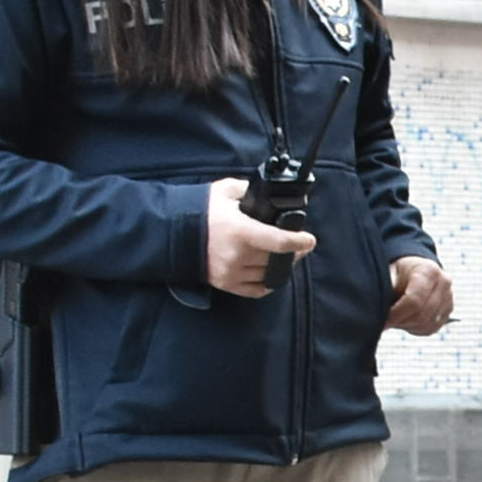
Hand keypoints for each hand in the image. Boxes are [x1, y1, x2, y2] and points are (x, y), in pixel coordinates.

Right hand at [206, 178, 314, 297]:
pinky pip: (255, 290)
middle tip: (299, 244)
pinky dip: (267, 283)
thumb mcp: (225, 191)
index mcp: (240, 230)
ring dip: (281, 266)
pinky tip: (271, 273)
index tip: (310, 239)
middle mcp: (237, 254)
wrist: (171, 232)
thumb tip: (267, 194)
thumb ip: (248, 191)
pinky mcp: (226, 284)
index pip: (279, 241)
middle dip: (293, 252)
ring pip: (268, 274)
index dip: (299, 242)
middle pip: (276, 259)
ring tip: (285, 256)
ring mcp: (231, 272)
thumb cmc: (199, 210)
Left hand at [386, 256, 455, 335]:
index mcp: (429, 271)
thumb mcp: (389, 273)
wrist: (413, 271)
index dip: (396, 315)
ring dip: (407, 326)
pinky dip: (416, 329)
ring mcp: (449, 298)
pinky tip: (406, 320)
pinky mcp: (448, 311)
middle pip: (421, 315)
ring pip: (426, 325)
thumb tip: (378, 308)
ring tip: (395, 318)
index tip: (383, 321)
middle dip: (401, 322)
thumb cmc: (399, 271)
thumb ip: (386, 289)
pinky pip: (431, 328)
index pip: (414, 301)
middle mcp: (444, 283)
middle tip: (386, 322)